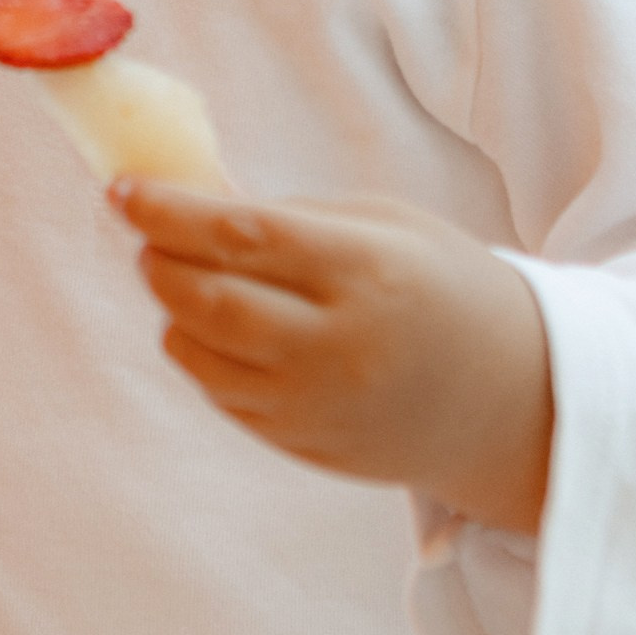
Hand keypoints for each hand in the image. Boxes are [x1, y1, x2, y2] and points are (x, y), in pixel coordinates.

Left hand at [113, 182, 552, 532]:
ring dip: (173, 309)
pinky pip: (221, 394)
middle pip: (207, 300)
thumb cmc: (444, 288)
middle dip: (158, 261)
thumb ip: (292, 217)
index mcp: (365, 272)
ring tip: (186, 275)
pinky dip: (202, 354)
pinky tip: (224, 327)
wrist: (512, 400)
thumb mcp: (385, 226)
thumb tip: (192, 203)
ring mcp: (316, 405)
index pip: (242, 235)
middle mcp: (337, 345)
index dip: (170, 212)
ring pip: (199, 354)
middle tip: (146, 233)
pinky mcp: (302, 444)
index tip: (123, 190)